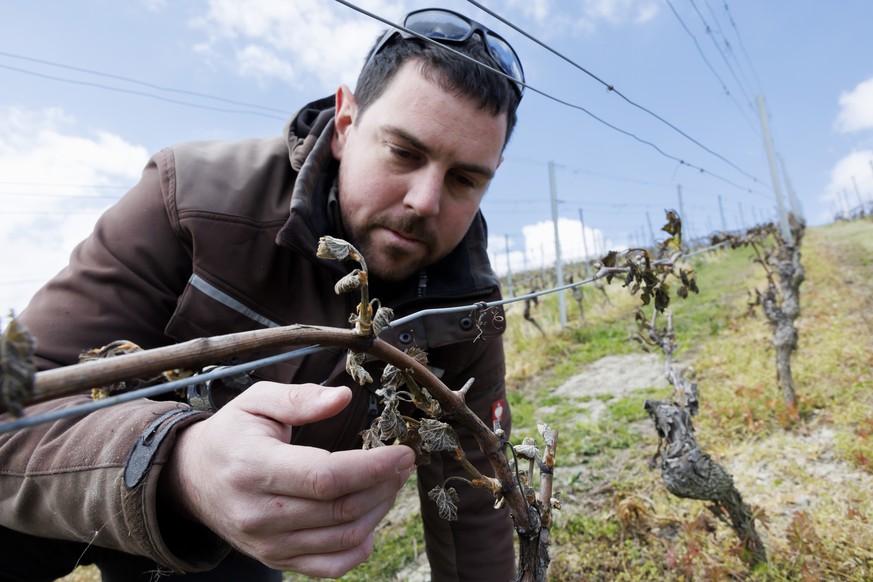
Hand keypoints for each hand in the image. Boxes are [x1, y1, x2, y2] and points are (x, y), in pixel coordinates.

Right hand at [160, 382, 414, 577]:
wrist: (190, 479)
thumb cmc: (232, 434)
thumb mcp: (257, 401)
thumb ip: (300, 398)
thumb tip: (344, 397)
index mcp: (254, 467)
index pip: (325, 476)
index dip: (373, 467)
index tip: (404, 452)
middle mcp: (259, 513)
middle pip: (340, 508)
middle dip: (384, 485)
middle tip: (404, 463)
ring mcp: (268, 543)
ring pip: (343, 538)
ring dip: (379, 511)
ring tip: (390, 483)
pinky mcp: (276, 559)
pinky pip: (330, 566)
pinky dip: (360, 547)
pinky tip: (370, 519)